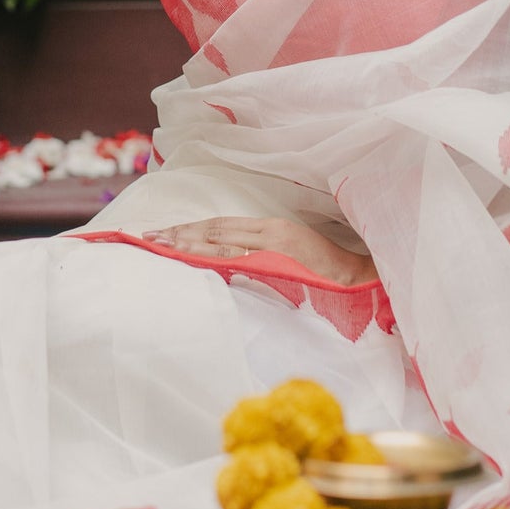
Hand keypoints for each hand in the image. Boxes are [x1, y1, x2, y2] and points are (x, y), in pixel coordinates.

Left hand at [151, 217, 377, 284]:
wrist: (361, 281)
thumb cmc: (330, 278)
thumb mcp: (292, 263)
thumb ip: (264, 261)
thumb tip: (232, 268)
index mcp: (272, 230)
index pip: (222, 227)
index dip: (192, 229)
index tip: (166, 232)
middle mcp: (269, 231)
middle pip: (215, 229)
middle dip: (180, 233)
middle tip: (148, 236)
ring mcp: (273, 242)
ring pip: (220, 239)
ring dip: (187, 241)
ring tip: (158, 243)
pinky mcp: (279, 256)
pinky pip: (235, 254)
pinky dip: (209, 253)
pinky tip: (189, 255)